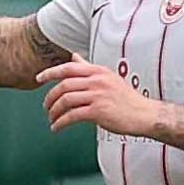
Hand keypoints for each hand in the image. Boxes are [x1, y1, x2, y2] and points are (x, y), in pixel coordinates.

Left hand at [36, 53, 157, 134]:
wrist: (145, 114)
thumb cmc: (126, 98)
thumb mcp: (107, 77)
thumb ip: (88, 68)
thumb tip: (74, 56)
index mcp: (98, 71)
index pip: (68, 67)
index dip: (50, 72)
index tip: (38, 78)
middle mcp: (97, 81)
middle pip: (63, 85)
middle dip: (50, 97)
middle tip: (46, 106)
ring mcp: (97, 96)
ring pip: (65, 101)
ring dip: (54, 111)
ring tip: (52, 118)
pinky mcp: (98, 112)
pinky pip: (72, 116)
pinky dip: (60, 122)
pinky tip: (57, 127)